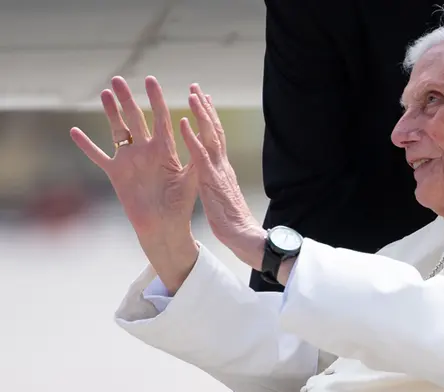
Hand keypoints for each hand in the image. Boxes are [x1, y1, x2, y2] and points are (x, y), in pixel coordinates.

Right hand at [70, 76, 198, 292]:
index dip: (156, 100)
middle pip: (135, 119)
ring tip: (104, 93)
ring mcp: (130, 161)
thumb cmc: (181, 205)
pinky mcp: (116, 174)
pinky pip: (98, 156)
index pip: (161, 119)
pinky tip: (75, 131)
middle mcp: (146, 151)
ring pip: (118, 131)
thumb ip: (195, 157)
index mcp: (165, 150)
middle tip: (119, 79)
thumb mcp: (192, 179)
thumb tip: (198, 135)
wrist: (164, 226)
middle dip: (127, 99)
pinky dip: (86, 146)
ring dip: (110, 113)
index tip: (151, 81)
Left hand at [180, 85, 264, 269]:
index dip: (210, 118)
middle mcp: (222, 164)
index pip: (217, 137)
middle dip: (205, 108)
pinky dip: (191, 138)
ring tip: (192, 96)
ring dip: (200, 115)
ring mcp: (218, 170)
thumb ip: (217, 180)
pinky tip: (182, 124)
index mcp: (222, 168)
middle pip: (215, 130)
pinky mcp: (211, 180)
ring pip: (210, 136)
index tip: (204, 101)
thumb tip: (211, 173)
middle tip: (196, 88)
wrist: (242, 234)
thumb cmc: (231, 220)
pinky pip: (199, 155)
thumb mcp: (221, 195)